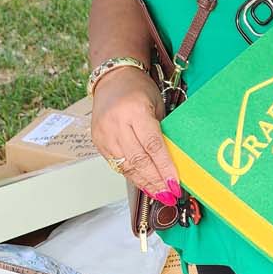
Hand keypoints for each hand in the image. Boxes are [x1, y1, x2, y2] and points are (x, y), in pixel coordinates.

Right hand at [90, 66, 180, 204]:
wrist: (112, 79)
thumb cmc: (138, 89)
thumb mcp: (156, 105)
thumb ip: (162, 131)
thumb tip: (173, 162)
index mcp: (134, 110)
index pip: (153, 145)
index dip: (165, 167)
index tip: (175, 184)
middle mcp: (116, 123)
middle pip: (139, 160)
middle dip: (156, 181)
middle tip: (169, 194)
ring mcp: (104, 134)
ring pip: (126, 166)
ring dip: (145, 183)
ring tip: (159, 194)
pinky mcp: (98, 142)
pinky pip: (117, 164)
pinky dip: (132, 176)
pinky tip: (144, 183)